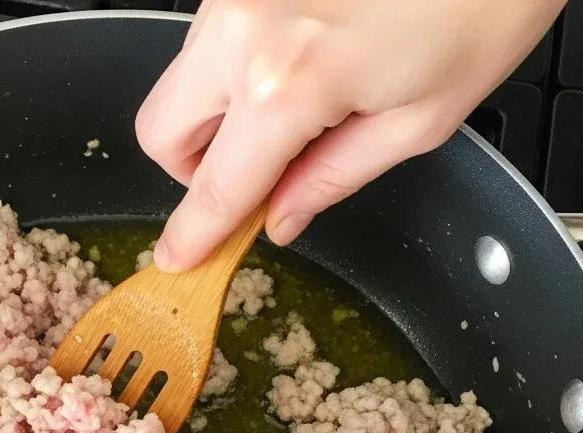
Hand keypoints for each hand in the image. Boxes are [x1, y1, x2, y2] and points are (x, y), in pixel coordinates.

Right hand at [137, 0, 565, 270]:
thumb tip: (283, 214)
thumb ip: (334, 176)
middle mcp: (244, 26)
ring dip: (218, 110)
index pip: (216, 187)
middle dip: (194, 168)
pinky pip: (215, 33)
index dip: (194, 233)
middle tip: (250, 176)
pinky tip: (300, 59)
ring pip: (183, 76)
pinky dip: (240, 64)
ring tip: (296, 106)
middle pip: (162, 129)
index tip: (179, 257)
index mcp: (288, 83)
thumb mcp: (421, 120)